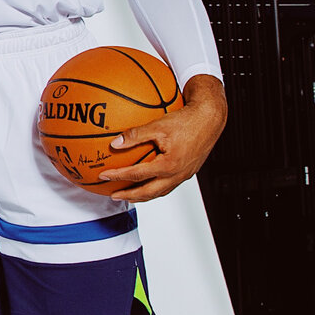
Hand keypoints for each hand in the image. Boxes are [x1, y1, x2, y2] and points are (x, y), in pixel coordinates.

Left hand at [96, 76, 228, 202]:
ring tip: (129, 195)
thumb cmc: (186, 120)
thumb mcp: (158, 125)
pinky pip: (169, 184)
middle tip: (113, 196)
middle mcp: (177, 174)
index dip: (118, 176)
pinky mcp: (189, 171)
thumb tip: (114, 143)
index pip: (137, 174)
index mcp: (169, 165)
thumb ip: (135, 135)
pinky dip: (156, 187)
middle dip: (129, 196)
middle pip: (149, 192)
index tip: (103, 176)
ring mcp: (184, 175)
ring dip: (143, 195)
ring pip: (161, 192)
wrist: (211, 119)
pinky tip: (150, 181)